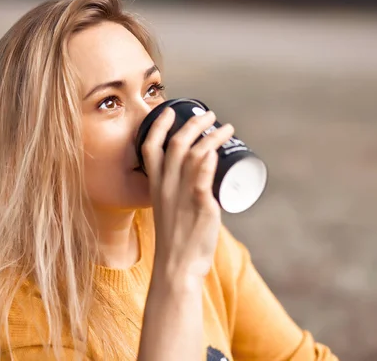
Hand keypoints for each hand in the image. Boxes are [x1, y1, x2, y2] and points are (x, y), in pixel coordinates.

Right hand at [141, 107, 234, 283]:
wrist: (176, 266)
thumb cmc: (175, 239)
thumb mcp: (167, 209)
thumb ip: (177, 193)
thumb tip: (198, 181)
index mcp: (155, 185)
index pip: (150, 147)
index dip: (158, 125)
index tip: (170, 110)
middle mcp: (166, 186)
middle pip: (176, 143)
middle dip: (193, 123)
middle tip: (209, 115)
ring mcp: (183, 195)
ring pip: (194, 155)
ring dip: (212, 137)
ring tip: (226, 129)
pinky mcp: (200, 206)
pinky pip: (202, 179)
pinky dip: (209, 162)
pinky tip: (218, 150)